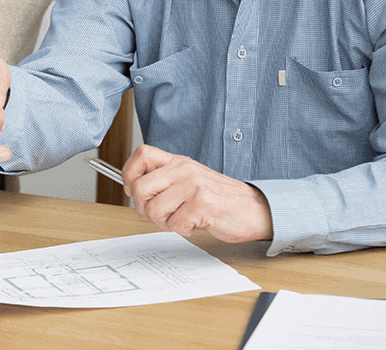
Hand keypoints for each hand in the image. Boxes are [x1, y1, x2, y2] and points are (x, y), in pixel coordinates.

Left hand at [122, 145, 272, 243]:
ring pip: (154, 209)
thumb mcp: (190, 181)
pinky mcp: (203, 204)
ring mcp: (193, 185)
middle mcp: (184, 169)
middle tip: (161, 215)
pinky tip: (195, 224)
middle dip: (144, 209)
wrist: (255, 209)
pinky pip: (175, 223)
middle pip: (140, 188)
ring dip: (165, 223)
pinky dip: (183, 230)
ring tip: (182, 220)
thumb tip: (134, 192)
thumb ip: (165, 182)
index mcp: (179, 162)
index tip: (132, 190)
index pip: (141, 154)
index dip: (129, 174)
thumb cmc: (221, 199)